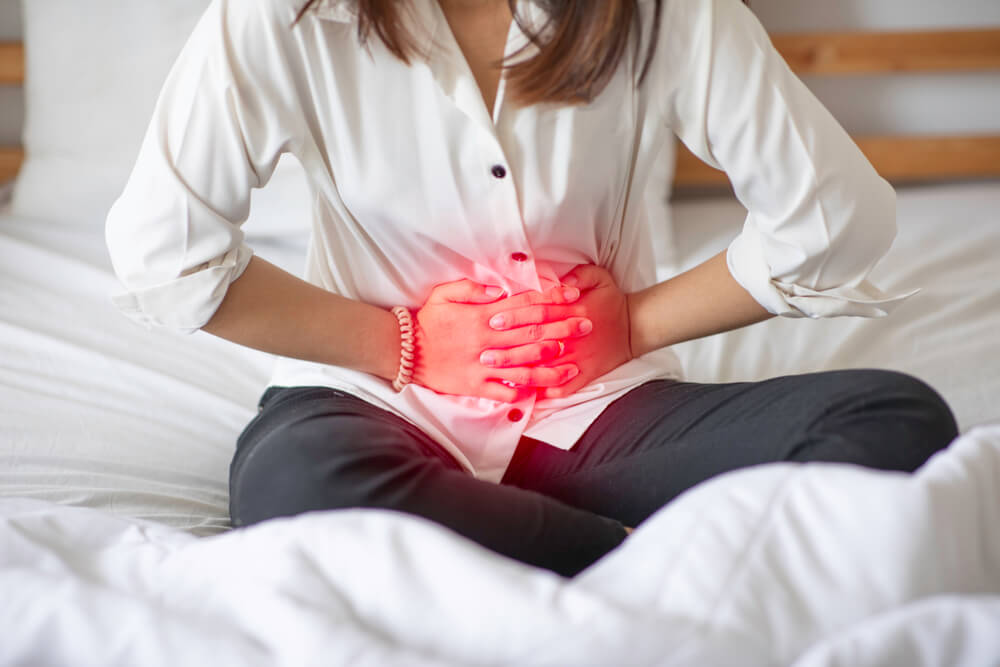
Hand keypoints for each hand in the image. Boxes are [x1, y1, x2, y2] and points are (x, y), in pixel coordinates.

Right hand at [413, 279, 592, 402]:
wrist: (403, 352)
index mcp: (483, 316)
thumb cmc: (427, 321)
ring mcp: (483, 365)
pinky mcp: (476, 385)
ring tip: (574, 364)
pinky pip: (504, 392)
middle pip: (532, 333)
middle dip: (563, 328)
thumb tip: (501, 289)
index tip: (573, 296)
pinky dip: (524, 393)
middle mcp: (487, 340)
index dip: (551, 299)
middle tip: (587, 325)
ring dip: (551, 364)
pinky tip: (543, 392)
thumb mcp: (445, 294)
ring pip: (524, 366)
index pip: (524, 304)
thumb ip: (474, 288)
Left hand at [483, 265, 632, 399]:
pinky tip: (526, 395)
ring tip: (499, 376)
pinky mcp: (584, 375)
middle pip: (536, 342)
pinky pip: (562, 389)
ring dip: (522, 373)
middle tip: (485, 354)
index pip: (539, 313)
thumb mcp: (599, 277)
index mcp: (573, 310)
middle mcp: (573, 336)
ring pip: (546, 369)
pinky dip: (545, 393)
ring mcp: (578, 358)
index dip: (515, 316)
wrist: (635, 327)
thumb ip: (578, 274)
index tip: (493, 320)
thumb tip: (557, 277)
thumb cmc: (611, 301)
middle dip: (509, 349)